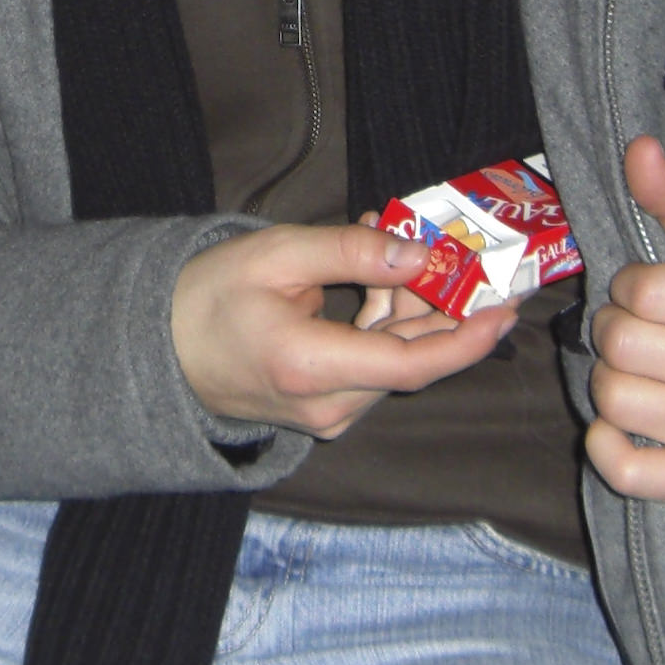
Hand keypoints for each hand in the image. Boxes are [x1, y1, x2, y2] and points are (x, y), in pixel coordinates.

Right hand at [173, 221, 516, 439]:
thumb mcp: (278, 254)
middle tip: (470, 257)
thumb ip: (351, 252)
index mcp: (311, 368)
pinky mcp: (324, 409)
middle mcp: (327, 406)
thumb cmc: (209, 297)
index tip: (505, 306)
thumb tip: (418, 254)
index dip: (468, 337)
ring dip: (414, 310)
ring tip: (410, 248)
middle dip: (446, 307)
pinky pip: (374, 367)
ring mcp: (325, 415)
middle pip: (413, 361)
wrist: (159, 347)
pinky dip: (388, 326)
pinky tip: (385, 279)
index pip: (414, 364)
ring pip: (397, 363)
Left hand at [586, 136, 664, 502]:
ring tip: (646, 374)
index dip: (632, 287)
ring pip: (610, 401)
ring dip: (612, 385)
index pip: (641, 292)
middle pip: (618, 345)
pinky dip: (609, 446)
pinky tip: (632, 424)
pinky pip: (619, 468)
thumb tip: (639, 148)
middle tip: (644, 335)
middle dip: (617, 332)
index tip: (652, 295)